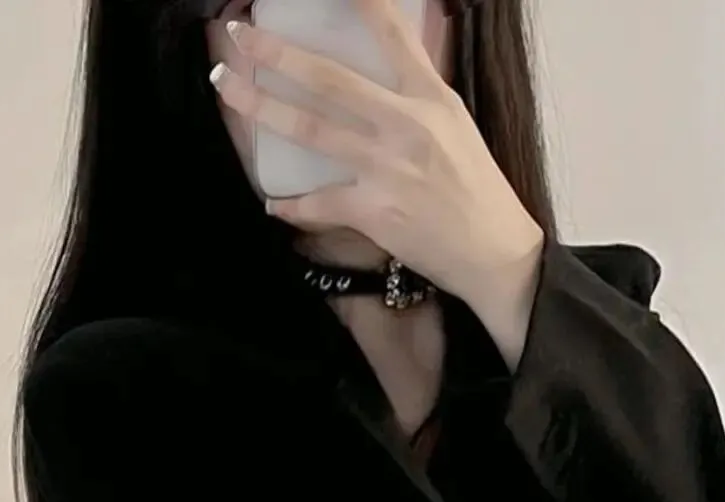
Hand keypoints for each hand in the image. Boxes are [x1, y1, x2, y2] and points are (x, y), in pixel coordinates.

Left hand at [212, 0, 545, 365]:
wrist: (495, 254)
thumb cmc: (476, 190)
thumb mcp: (456, 125)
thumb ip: (418, 94)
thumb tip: (386, 67)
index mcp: (432, 97)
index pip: (392, 34)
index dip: (360, 2)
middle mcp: (406, 125)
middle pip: (329, 79)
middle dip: (276, 54)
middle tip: (239, 36)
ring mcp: (388, 168)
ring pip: (311, 129)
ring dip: (262, 108)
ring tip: (228, 90)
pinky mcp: (376, 211)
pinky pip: (320, 203)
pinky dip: (292, 205)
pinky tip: (273, 203)